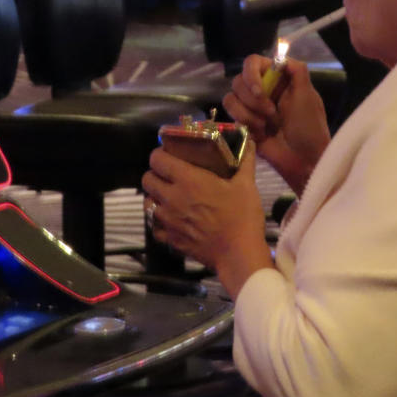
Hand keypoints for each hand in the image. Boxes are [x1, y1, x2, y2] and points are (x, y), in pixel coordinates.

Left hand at [143, 146, 272, 296]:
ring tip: (169, 197)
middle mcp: (171, 197)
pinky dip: (159, 222)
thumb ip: (245, 161)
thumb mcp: (246, 184)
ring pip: (147, 203)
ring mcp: (167, 220)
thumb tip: (250, 142)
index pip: (157, 159)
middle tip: (169, 176)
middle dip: (155, 175)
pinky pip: (154, 226)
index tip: (169, 155)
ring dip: (155, 198)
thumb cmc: (242, 216)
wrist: (238, 253)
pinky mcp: (169, 239)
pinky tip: (172, 220)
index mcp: (187, 179)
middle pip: (146, 180)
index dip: (160, 154)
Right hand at [224, 55, 329, 195]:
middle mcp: (263, 90)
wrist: (304, 160)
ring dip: (248, 113)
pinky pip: (231, 116)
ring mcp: (252, 108)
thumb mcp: (308, 96)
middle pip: (239, 80)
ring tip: (266, 126)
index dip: (251, 74)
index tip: (260, 91)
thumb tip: (282, 56)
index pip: (253, 63)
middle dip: (253, 99)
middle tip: (272, 113)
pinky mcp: (244, 124)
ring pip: (230, 98)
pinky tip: (260, 134)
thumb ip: (297, 71)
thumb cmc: (310, 128)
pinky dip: (246, 124)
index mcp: (279, 79)